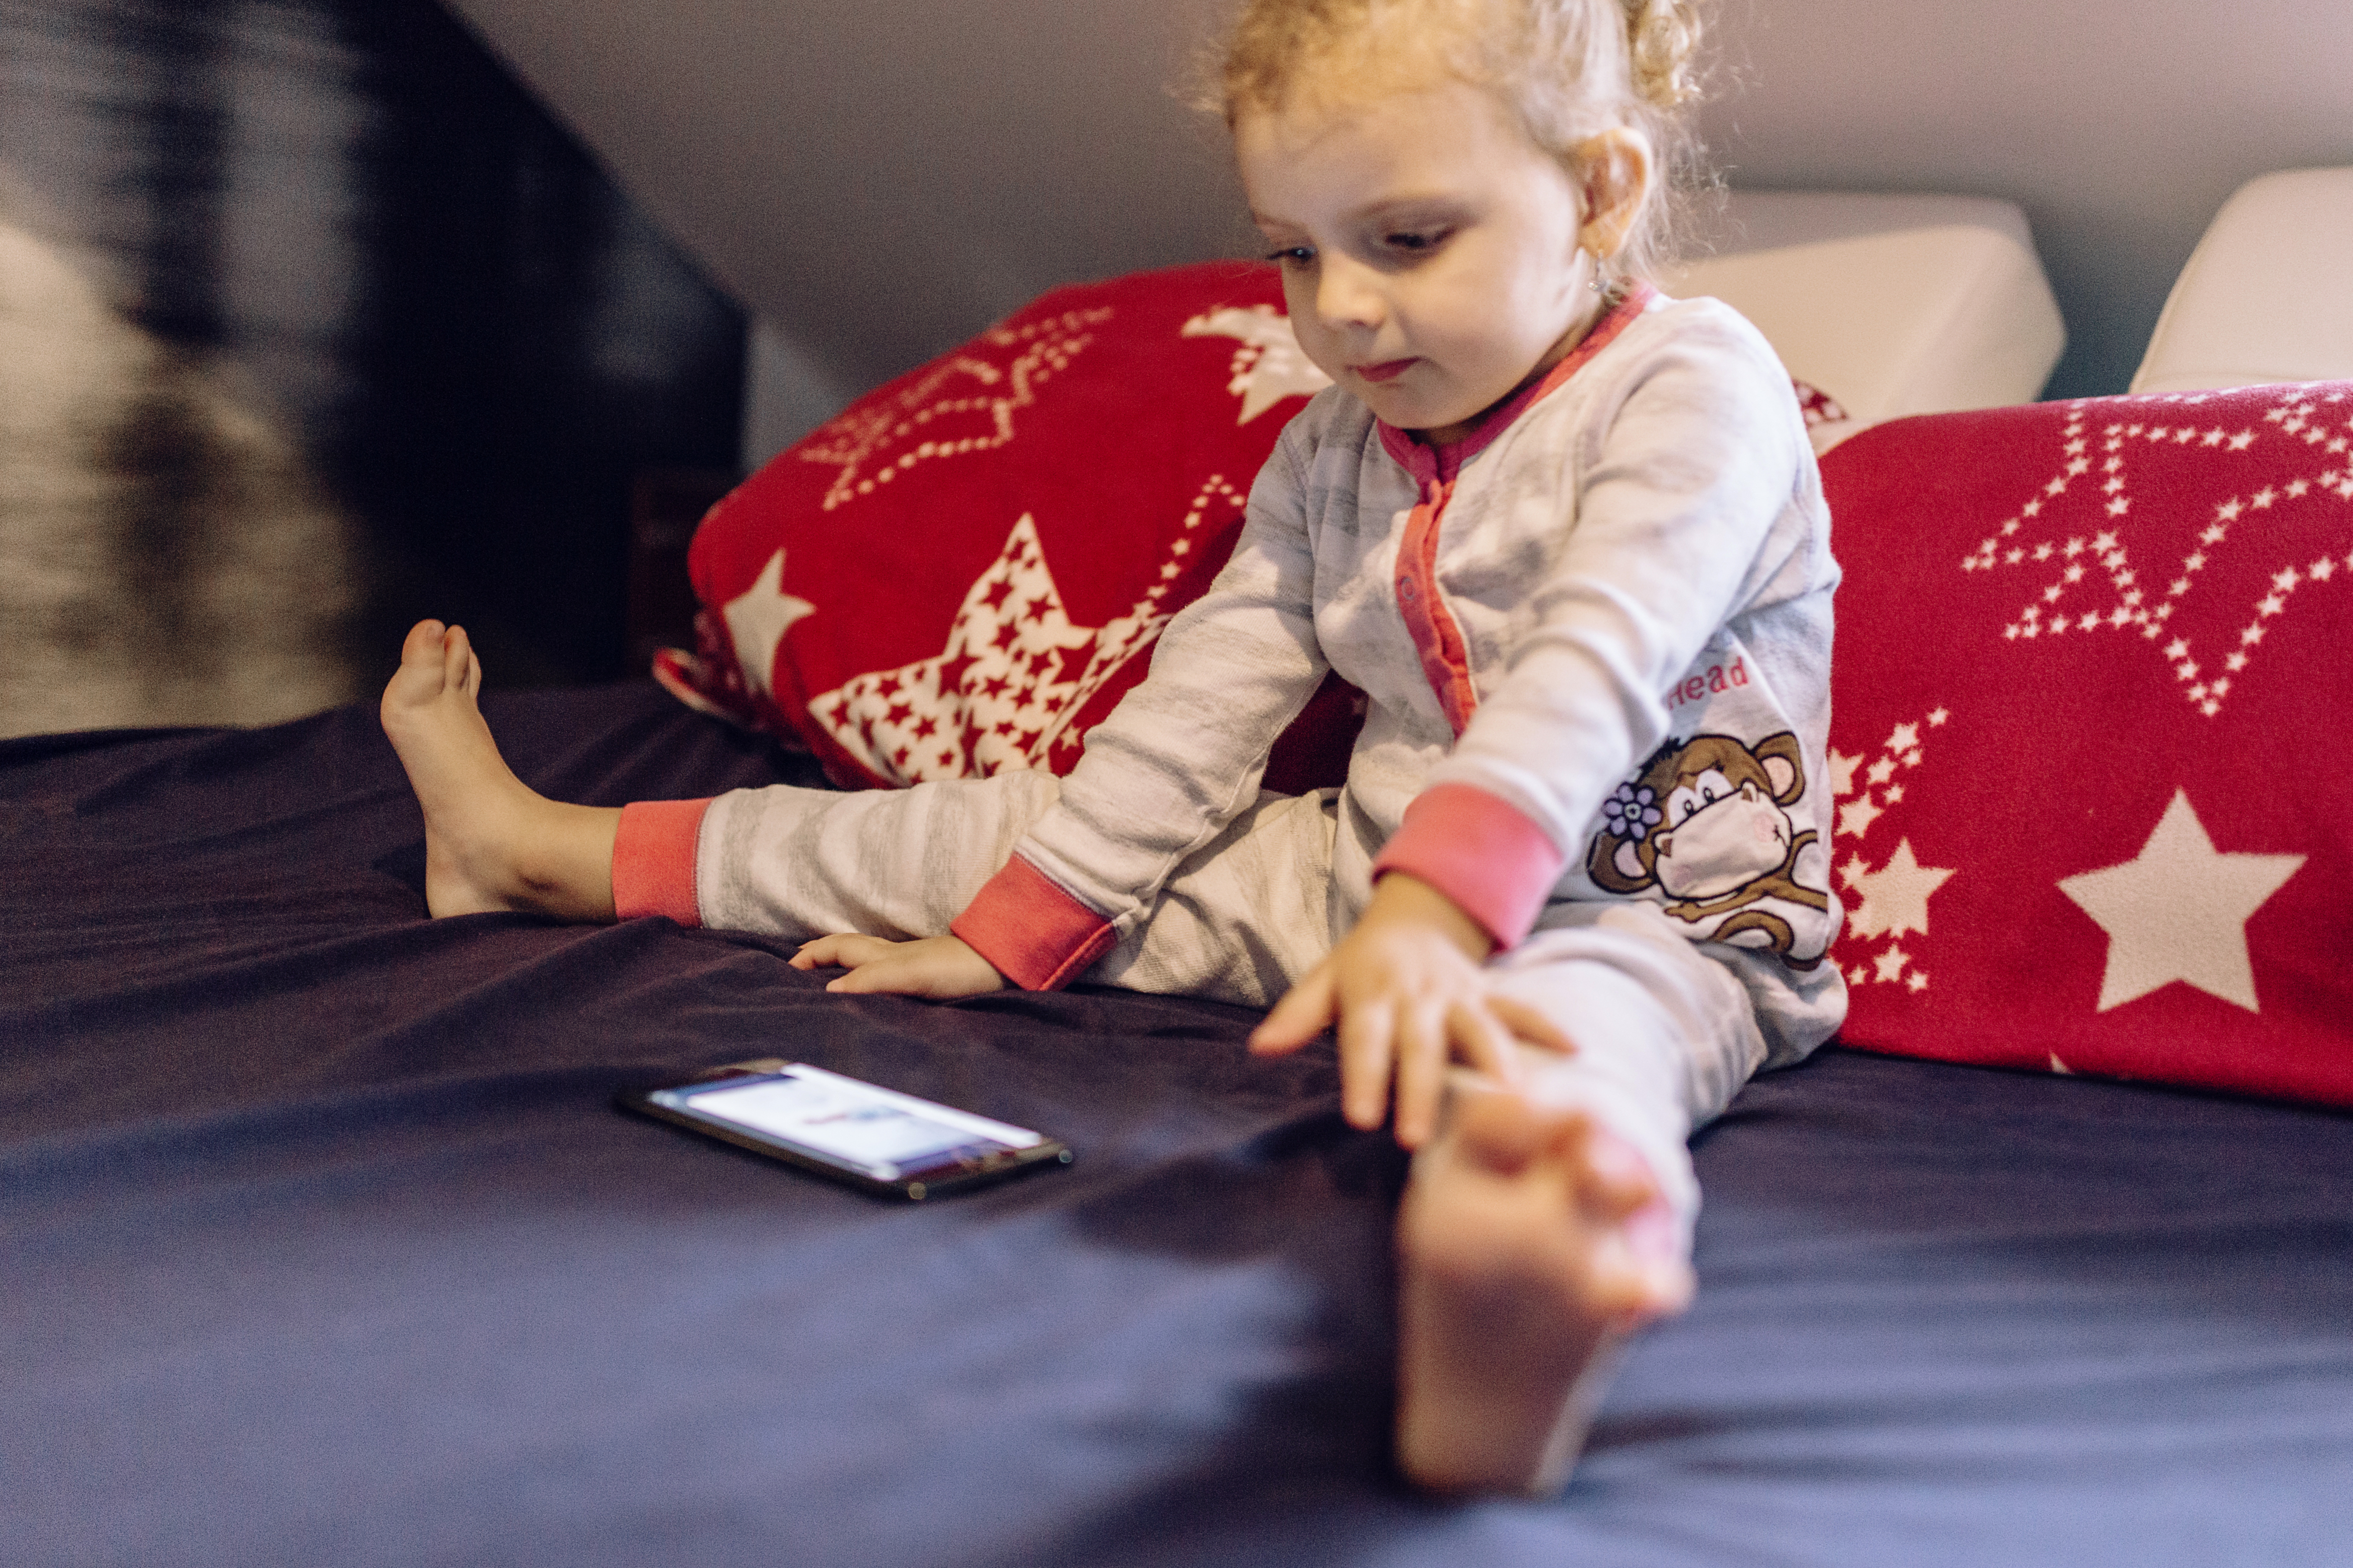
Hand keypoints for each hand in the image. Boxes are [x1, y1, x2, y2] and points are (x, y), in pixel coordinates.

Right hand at [789, 932, 1007, 997]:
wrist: (1010, 965)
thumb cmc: (964, 968)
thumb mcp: (912, 975)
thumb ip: (872, 981)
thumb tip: (829, 991)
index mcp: (885, 955)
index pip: (838, 949)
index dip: (811, 955)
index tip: (785, 968)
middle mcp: (896, 957)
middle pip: (849, 949)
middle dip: (820, 954)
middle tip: (797, 968)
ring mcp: (914, 966)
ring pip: (868, 959)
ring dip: (843, 964)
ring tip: (826, 977)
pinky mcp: (931, 978)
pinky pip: (889, 975)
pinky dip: (869, 978)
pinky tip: (876, 991)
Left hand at [1248, 874, 1567, 1148]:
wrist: (1415, 917)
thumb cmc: (1361, 965)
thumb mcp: (1324, 981)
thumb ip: (1297, 1016)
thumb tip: (1260, 1049)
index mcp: (1373, 994)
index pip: (1364, 1039)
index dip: (1364, 1077)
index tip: (1362, 1118)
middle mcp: (1418, 995)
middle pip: (1421, 1045)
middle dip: (1421, 1090)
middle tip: (1417, 1136)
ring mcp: (1460, 994)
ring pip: (1480, 1028)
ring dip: (1494, 1061)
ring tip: (1511, 1100)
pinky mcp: (1491, 995)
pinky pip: (1522, 1010)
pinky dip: (1548, 1028)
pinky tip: (1576, 1051)